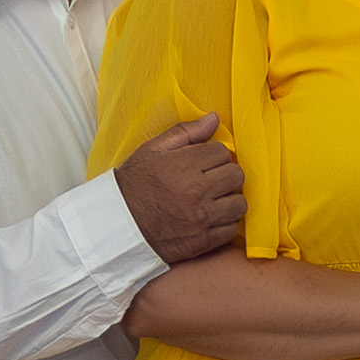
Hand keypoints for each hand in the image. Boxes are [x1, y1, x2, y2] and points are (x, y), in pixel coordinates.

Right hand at [115, 111, 247, 265]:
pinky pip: (232, 229)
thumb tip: (214, 118)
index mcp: (184, 166)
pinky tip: (210, 218)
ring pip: (239, 203)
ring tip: (213, 199)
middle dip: (226, 174)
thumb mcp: (152, 150)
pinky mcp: (203, 241)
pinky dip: (225, 223)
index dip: (214, 155)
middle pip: (236, 175)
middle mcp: (197, 192)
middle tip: (212, 179)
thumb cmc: (135, 185)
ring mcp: (202, 218)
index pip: (222, 152)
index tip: (204, 163)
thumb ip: (185, 132)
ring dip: (230, 200)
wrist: (120, 225)